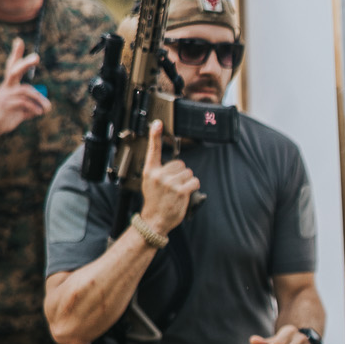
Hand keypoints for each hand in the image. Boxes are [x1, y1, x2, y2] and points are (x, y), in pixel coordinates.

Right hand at [0, 38, 50, 137]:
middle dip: (25, 63)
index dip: (15, 54)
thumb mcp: (19, 110)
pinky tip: (39, 113)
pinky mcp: (6, 106)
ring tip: (48, 108)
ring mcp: (4, 96)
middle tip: (37, 57)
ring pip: (25, 90)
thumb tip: (46, 106)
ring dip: (39, 99)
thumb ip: (31, 105)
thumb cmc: (4, 117)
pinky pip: (24, 103)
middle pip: (14, 71)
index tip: (19, 40)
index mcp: (8, 86)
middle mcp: (5, 88)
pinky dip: (34, 108)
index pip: (12, 67)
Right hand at [137, 119, 199, 233]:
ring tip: (177, 191)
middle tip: (173, 186)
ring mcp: (170, 183)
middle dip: (181, 173)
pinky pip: (194, 181)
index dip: (155, 135)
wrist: (154, 220)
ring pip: (188, 172)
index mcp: (150, 171)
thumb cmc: (155, 202)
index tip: (158, 123)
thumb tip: (175, 164)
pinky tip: (185, 193)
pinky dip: (193, 186)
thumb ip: (159, 171)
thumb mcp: (150, 183)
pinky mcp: (180, 191)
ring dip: (187, 181)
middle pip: (180, 163)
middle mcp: (159, 175)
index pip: (153, 149)